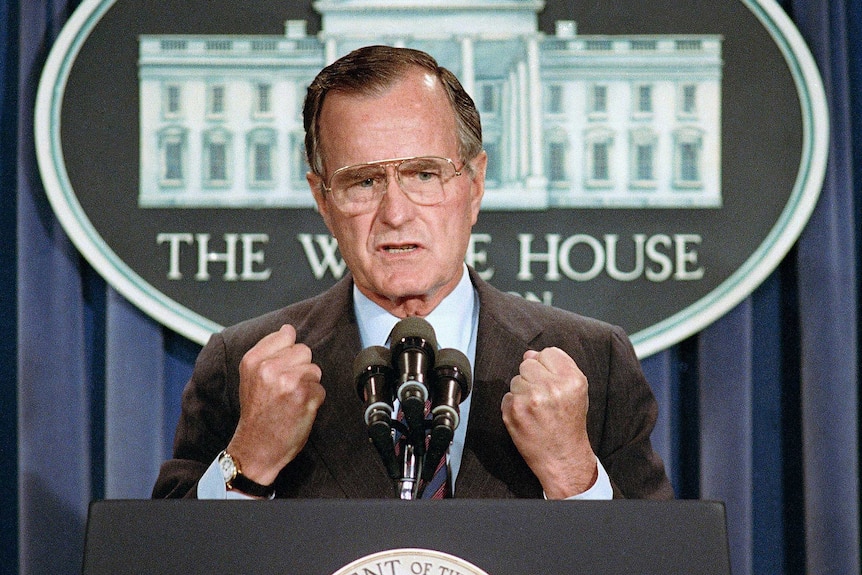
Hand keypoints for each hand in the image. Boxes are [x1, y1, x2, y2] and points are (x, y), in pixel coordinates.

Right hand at [226, 324, 324, 485]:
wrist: (256, 448)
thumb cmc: (257, 414)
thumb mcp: (251, 378)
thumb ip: (268, 351)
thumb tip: (288, 329)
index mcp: (253, 360)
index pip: (286, 335)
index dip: (288, 353)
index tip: (282, 368)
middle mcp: (269, 368)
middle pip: (304, 351)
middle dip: (300, 368)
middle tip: (286, 389)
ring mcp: (288, 381)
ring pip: (314, 369)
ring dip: (308, 385)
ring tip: (291, 400)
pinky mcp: (305, 395)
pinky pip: (321, 388)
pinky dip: (315, 401)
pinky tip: (299, 410)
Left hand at [501, 347, 597, 498]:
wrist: (563, 458)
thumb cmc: (569, 423)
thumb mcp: (576, 392)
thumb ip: (557, 368)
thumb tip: (530, 354)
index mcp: (571, 379)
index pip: (548, 353)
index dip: (547, 367)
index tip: (551, 381)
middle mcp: (552, 387)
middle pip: (528, 364)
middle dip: (532, 378)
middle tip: (542, 398)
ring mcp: (530, 399)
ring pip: (515, 379)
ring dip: (522, 392)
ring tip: (536, 409)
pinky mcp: (513, 411)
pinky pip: (507, 396)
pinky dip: (513, 405)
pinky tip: (527, 417)